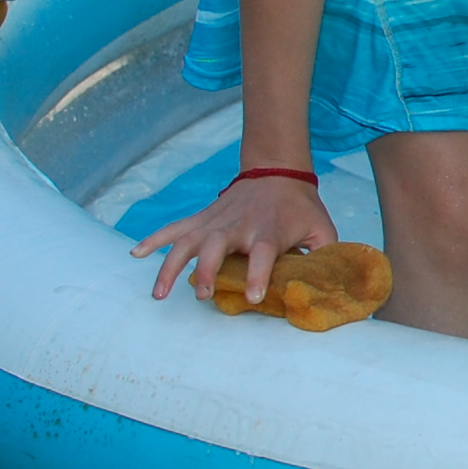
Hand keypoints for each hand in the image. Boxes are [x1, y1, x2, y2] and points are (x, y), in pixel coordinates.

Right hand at [132, 175, 333, 306]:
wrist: (278, 171)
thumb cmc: (301, 208)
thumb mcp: (323, 229)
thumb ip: (326, 256)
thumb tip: (332, 287)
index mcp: (269, 231)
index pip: (262, 253)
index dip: (257, 274)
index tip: (251, 297)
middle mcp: (238, 226)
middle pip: (216, 246)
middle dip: (208, 270)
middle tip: (203, 295)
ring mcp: (216, 221)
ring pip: (187, 240)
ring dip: (171, 265)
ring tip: (159, 293)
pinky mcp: (202, 218)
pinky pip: (174, 228)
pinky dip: (154, 239)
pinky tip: (135, 254)